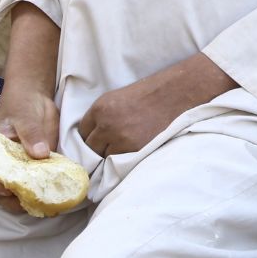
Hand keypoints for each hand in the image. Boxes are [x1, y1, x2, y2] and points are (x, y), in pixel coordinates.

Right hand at [0, 80, 59, 213]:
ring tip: (45, 200)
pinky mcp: (38, 167)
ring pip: (20, 193)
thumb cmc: (21, 103)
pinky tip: (57, 194)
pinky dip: (47, 192)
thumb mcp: (24, 115)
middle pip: (0, 192)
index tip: (6, 189)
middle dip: (13, 201)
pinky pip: (40, 185)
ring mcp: (21, 168)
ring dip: (30, 200)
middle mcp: (3, 164)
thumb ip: (30, 133)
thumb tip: (40, 154)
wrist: (36, 95)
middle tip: (31, 200)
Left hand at [76, 54, 230, 157]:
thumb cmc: (149, 94)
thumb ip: (101, 116)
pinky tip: (131, 153)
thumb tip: (90, 137)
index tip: (93, 142)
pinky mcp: (136, 151)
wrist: (176, 94)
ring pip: (105, 159)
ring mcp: (122, 140)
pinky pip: (121, 163)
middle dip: (96, 150)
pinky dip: (124, 161)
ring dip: (110, 157)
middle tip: (105, 151)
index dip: (87, 138)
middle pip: (90, 149)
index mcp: (100, 108)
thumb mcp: (117, 98)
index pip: (80, 133)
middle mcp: (107, 125)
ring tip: (122, 150)